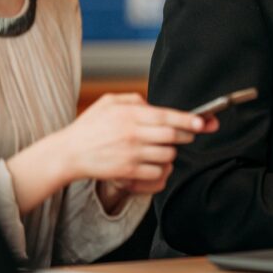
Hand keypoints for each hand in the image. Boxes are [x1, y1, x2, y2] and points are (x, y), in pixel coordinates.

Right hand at [56, 93, 217, 186]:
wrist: (68, 154)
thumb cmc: (89, 127)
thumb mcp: (108, 103)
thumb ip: (134, 100)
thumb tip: (154, 105)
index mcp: (129, 115)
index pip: (167, 116)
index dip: (189, 120)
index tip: (204, 122)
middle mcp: (132, 134)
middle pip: (173, 135)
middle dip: (186, 135)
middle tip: (188, 134)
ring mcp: (131, 154)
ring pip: (168, 155)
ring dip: (171, 152)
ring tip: (162, 148)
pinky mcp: (128, 172)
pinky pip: (157, 172)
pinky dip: (160, 168)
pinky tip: (152, 163)